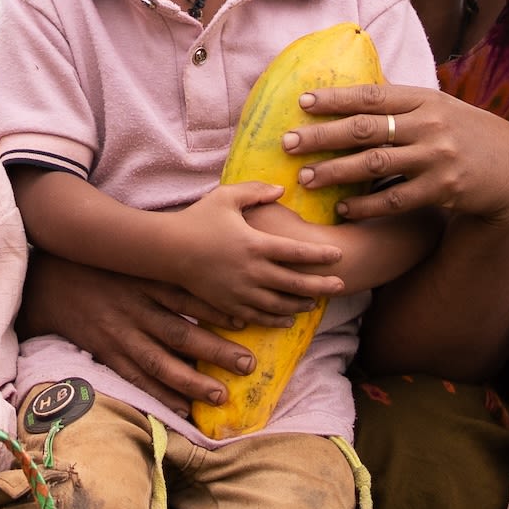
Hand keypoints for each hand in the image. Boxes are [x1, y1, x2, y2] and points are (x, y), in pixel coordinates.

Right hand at [17, 253, 252, 409]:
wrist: (51, 282)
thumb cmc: (105, 267)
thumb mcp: (135, 256)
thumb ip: (169, 261)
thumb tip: (214, 269)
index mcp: (144, 281)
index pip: (185, 296)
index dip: (215, 309)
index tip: (245, 321)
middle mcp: (134, 309)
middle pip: (179, 333)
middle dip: (215, 351)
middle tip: (248, 364)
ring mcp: (119, 334)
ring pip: (159, 363)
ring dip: (191, 381)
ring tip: (220, 395)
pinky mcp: (107, 353)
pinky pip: (136, 378)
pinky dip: (159, 395)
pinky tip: (184, 409)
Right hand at [159, 181, 349, 326]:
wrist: (167, 249)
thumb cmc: (197, 219)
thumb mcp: (226, 197)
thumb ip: (256, 190)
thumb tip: (282, 189)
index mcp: (254, 244)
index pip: (297, 251)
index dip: (320, 255)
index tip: (339, 255)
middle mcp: (251, 271)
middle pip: (295, 282)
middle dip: (321, 284)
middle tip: (341, 285)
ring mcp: (240, 291)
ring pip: (279, 304)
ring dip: (301, 304)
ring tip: (317, 301)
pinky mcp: (228, 304)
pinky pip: (258, 317)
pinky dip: (276, 319)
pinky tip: (288, 319)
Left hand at [279, 82, 508, 227]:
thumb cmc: (467, 134)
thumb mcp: (440, 107)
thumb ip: (402, 100)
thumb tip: (358, 84)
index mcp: (424, 99)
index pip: (371, 95)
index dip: (335, 98)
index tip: (302, 102)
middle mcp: (429, 124)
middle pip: (364, 128)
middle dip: (321, 136)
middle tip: (287, 142)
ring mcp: (436, 157)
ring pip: (374, 164)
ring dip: (335, 172)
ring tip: (304, 178)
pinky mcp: (443, 189)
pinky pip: (394, 198)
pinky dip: (365, 204)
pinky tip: (342, 208)